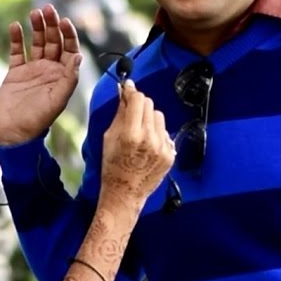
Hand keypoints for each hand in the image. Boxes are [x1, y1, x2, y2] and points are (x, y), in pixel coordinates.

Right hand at [0, 5, 82, 145]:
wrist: (12, 133)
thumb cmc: (37, 120)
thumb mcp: (57, 100)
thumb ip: (69, 78)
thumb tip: (79, 55)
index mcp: (63, 76)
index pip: (69, 49)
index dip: (68, 34)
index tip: (64, 21)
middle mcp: (49, 70)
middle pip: (53, 41)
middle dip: (51, 25)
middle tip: (47, 9)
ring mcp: (32, 70)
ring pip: (36, 43)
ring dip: (36, 27)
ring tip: (34, 13)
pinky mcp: (15, 73)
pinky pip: (17, 51)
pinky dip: (16, 38)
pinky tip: (16, 26)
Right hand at [99, 81, 174, 208]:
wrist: (125, 193)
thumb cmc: (112, 166)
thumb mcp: (109, 138)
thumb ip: (120, 114)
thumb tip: (124, 93)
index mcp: (131, 134)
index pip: (137, 100)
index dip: (131, 91)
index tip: (128, 87)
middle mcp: (150, 139)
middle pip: (149, 105)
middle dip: (139, 104)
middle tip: (131, 111)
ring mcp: (163, 148)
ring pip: (159, 116)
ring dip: (149, 118)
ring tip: (139, 131)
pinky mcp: (170, 155)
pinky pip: (165, 132)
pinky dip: (156, 133)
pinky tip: (147, 145)